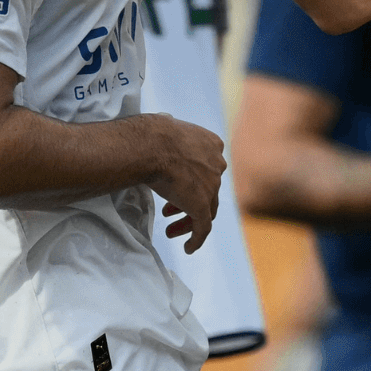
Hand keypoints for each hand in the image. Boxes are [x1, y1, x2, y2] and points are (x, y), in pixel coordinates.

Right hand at [146, 117, 226, 253]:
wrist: (153, 145)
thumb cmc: (153, 134)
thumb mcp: (167, 126)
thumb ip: (172, 132)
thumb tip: (162, 122)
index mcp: (212, 144)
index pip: (208, 168)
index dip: (193, 180)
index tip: (176, 188)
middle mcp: (217, 165)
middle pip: (207, 190)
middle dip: (187, 202)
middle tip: (169, 212)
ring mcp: (212, 186)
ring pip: (205, 211)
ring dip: (188, 222)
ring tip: (171, 230)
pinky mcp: (202, 205)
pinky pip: (203, 228)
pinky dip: (196, 239)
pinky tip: (187, 248)